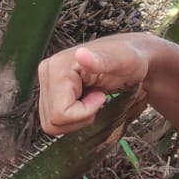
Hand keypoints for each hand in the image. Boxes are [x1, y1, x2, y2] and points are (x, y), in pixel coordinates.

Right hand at [38, 34, 153, 134]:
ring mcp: (47, 83)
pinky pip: (56, 120)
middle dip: (80, 117)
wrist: (131, 59)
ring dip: (77, 119)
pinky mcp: (52, 92)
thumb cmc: (131, 59)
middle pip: (53, 121)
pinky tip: (86, 100)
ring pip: (52, 123)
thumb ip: (102, 60)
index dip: (85, 112)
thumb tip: (81, 54)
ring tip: (93, 98)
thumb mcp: (123, 60)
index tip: (101, 95)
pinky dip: (74, 117)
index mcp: (57, 66)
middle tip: (98, 98)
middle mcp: (47, 73)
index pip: (60, 113)